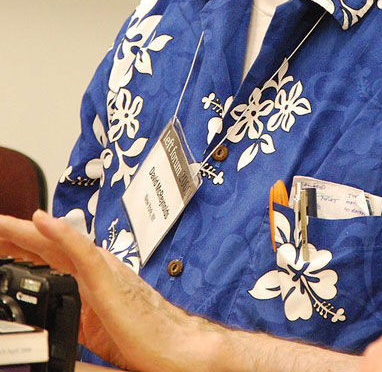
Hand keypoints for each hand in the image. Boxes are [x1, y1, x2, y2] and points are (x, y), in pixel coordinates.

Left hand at [0, 211, 221, 371]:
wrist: (177, 347)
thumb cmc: (144, 339)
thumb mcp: (92, 331)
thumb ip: (71, 320)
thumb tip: (46, 329)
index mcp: (88, 281)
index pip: (47, 258)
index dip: (20, 249)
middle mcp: (94, 269)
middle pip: (47, 247)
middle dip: (16, 237)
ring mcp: (102, 271)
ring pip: (59, 242)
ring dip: (28, 229)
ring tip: (3, 221)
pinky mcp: (110, 281)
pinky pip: (83, 251)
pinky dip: (62, 233)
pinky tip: (43, 221)